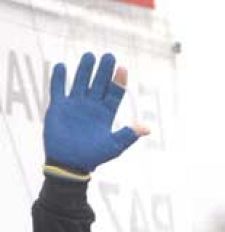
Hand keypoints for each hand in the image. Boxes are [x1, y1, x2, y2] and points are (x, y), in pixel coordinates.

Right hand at [44, 52, 148, 172]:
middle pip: (99, 84)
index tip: (122, 68)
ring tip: (89, 56)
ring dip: (84, 70)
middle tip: (109, 55)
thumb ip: (128, 135)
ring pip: (80, 83)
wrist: (71, 163)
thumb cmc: (94, 156)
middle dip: (103, 71)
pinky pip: (58, 90)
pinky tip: (62, 67)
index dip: (118, 80)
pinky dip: (59, 79)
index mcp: (106, 113)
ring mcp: (75, 105)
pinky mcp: (59, 108)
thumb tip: (147, 128)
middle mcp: (92, 106)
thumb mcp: (114, 146)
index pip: (114, 93)